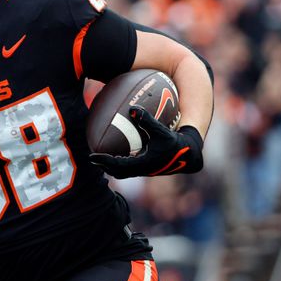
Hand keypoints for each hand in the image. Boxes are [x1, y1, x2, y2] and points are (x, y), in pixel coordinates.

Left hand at [89, 106, 203, 178]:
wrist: (189, 156)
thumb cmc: (175, 142)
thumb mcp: (161, 131)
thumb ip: (147, 120)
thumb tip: (133, 108)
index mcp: (142, 164)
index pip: (117, 164)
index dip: (103, 160)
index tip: (91, 156)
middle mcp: (141, 170)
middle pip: (116, 172)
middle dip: (104, 166)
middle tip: (93, 158)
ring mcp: (144, 171)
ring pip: (123, 172)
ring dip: (112, 167)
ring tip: (102, 158)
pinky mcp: (148, 168)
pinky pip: (129, 168)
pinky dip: (121, 163)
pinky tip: (119, 152)